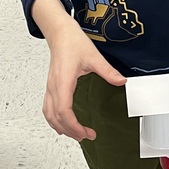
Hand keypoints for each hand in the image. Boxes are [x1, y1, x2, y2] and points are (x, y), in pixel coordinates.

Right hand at [32, 0, 125, 140]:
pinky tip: (63, 123)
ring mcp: (50, 87)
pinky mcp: (51, 86)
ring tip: (76, 134)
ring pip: (49, 114)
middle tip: (87, 136)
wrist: (59, 32)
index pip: (64, 111)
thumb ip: (107, 71)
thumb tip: (121, 81)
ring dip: (61, 127)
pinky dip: (54, 119)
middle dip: (70, 131)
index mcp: (63, 82)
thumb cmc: (72, 42)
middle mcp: (53, 87)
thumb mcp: (94, 56)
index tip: (87, 133)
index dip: (74, 126)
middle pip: (56, 117)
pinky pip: (48, 108)